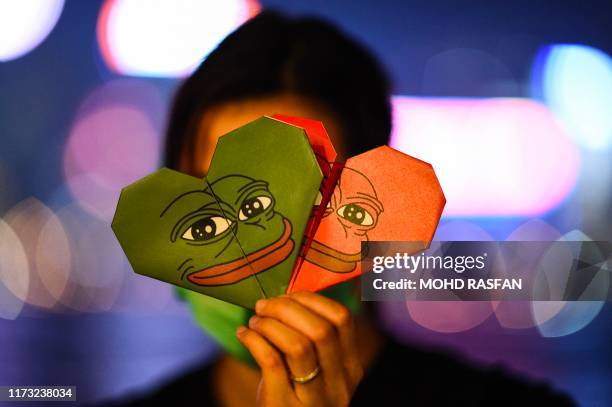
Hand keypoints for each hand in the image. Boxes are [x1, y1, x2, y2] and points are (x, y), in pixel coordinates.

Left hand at [236, 291, 362, 406]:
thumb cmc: (295, 400)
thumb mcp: (316, 374)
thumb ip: (311, 340)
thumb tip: (284, 296)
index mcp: (350, 368)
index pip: (342, 319)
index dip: (312, 300)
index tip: (287, 297)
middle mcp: (339, 384)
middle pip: (321, 329)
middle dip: (287, 308)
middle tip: (264, 306)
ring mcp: (314, 400)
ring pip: (299, 344)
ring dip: (270, 324)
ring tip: (254, 322)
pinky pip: (271, 361)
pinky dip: (254, 340)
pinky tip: (244, 335)